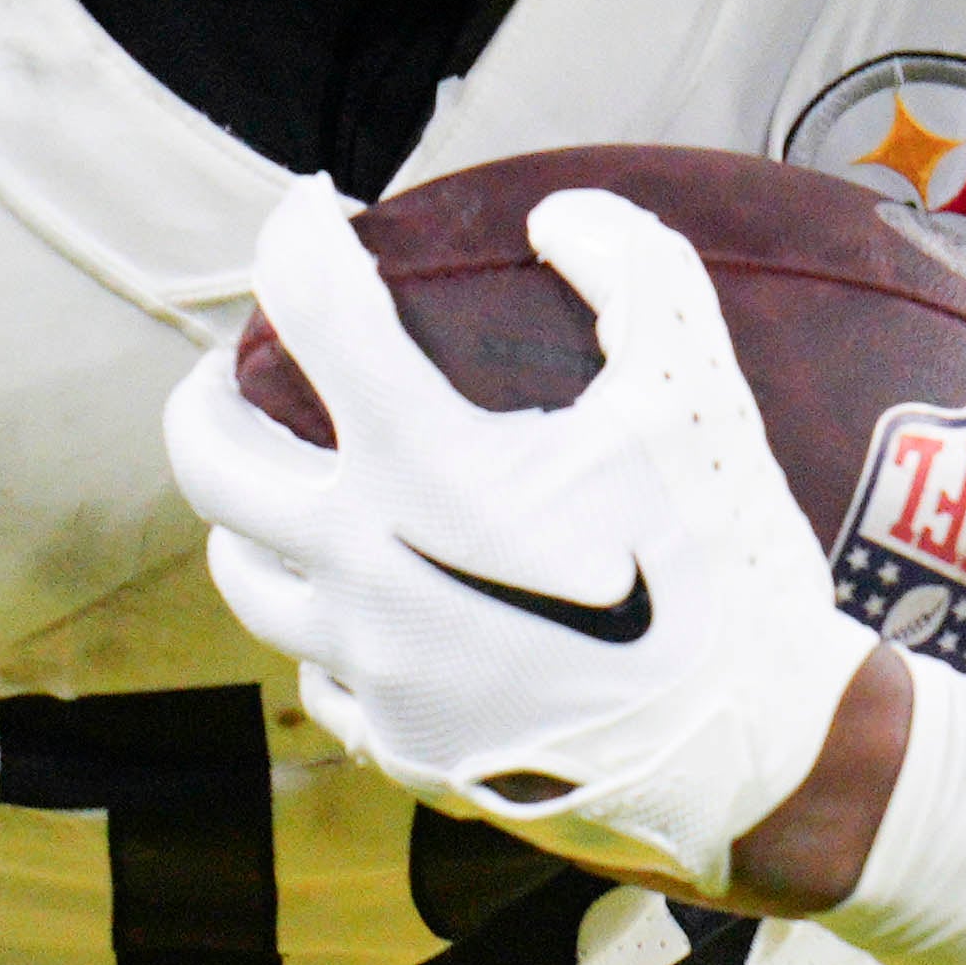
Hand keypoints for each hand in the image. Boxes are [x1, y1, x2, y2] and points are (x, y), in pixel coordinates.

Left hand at [165, 181, 878, 901]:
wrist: (756, 752)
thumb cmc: (726, 560)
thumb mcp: (701, 387)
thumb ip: (634, 268)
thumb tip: (556, 216)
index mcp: (426, 468)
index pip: (311, 311)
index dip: (298, 234)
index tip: (312, 212)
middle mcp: (367, 569)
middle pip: (208, 461)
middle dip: (212, 394)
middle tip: (246, 370)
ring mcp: (372, 668)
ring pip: (246, 577)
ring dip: (254, 517)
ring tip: (299, 488)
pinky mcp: (398, 744)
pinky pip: (320, 673)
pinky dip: (332, 623)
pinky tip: (381, 602)